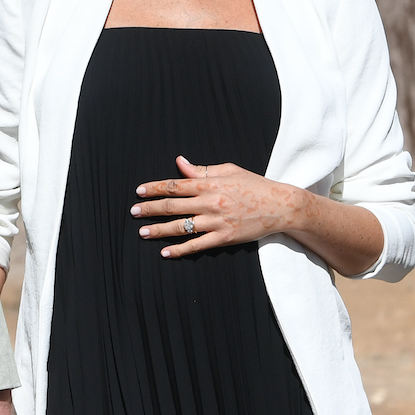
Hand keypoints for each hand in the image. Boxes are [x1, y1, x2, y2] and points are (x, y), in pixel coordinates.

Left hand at [131, 156, 299, 257]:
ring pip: (181, 226)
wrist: (281, 205)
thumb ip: (201, 170)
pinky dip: (180, 250)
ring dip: (159, 230)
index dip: (155, 188)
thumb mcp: (229, 170)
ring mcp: (217, 221)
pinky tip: (165, 252)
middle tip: (133, 212)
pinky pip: (198, 245)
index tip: (139, 192)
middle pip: (173, 205)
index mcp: (210, 183)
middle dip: (150, 209)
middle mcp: (211, 202)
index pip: (175, 185)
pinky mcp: (225, 238)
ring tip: (142, 232)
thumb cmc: (254, 185)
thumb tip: (178, 162)